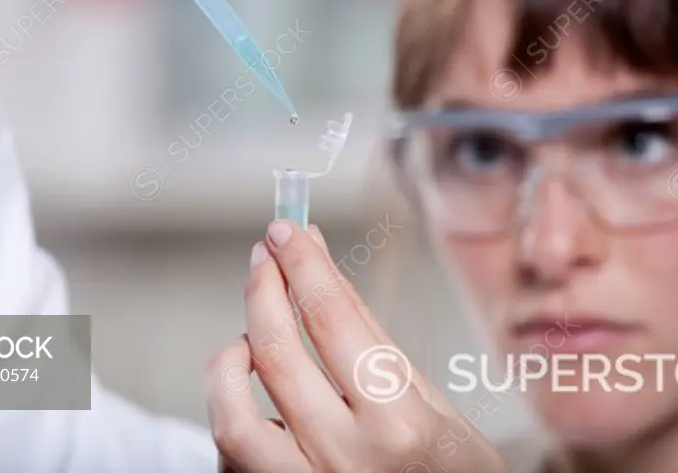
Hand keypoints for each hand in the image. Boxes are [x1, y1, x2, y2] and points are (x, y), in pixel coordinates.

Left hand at [205, 221, 506, 472]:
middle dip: (263, 287)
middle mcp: (346, 459)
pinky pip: (232, 457)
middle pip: (277, 350)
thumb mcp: (431, 401)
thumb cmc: (447, 472)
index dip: (302, 263)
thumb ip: (369, 335)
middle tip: (263, 257)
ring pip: (233, 416)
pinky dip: (234, 413)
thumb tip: (321, 268)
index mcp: (398, 421)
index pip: (332, 317)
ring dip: (230, 361)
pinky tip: (252, 394)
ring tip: (245, 340)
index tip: (285, 230)